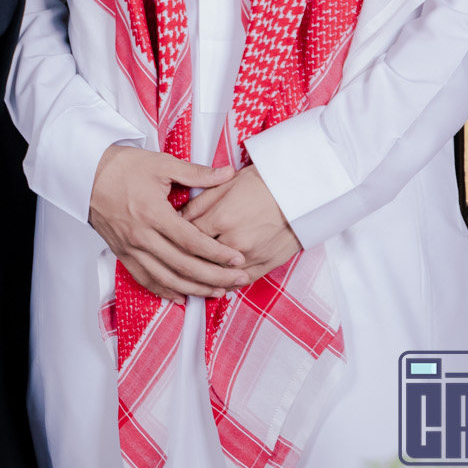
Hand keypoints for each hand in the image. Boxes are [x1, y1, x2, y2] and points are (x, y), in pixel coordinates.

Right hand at [87, 144, 247, 301]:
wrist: (84, 173)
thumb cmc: (121, 166)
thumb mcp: (161, 163)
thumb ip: (196, 173)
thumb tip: (227, 173)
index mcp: (153, 213)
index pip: (192, 241)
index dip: (217, 254)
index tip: (237, 259)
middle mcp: (141, 235)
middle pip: (183, 265)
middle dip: (215, 277)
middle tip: (238, 280)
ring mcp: (130, 247)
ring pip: (166, 278)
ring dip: (194, 289)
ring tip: (218, 292)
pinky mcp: (122, 253)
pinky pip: (145, 279)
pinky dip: (164, 292)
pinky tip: (182, 297)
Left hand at [182, 166, 301, 281]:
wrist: (300, 190)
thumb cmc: (261, 183)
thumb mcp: (225, 185)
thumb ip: (199, 204)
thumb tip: (177, 218)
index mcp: (222, 218)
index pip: (187, 236)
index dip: (175, 238)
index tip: (167, 239)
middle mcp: (236, 241)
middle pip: (200, 259)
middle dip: (184, 260)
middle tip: (172, 261)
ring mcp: (253, 256)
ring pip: (219, 275)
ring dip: (203, 278)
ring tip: (189, 277)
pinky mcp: (267, 264)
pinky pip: (241, 282)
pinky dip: (226, 284)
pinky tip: (216, 284)